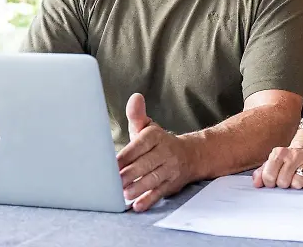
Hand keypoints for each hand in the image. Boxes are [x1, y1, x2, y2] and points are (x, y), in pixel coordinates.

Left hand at [116, 93, 195, 211]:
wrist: (191, 155)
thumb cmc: (159, 142)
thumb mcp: (148, 127)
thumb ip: (137, 115)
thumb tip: (135, 97)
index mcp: (155, 136)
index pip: (139, 145)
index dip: (126, 155)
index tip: (111, 164)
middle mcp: (165, 152)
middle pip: (146, 163)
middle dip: (130, 173)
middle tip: (114, 181)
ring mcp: (170, 169)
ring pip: (153, 178)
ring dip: (139, 187)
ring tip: (124, 194)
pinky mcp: (172, 184)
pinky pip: (160, 192)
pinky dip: (149, 199)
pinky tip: (138, 205)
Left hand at [253, 129, 302, 189]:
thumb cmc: (292, 157)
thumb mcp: (275, 159)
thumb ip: (263, 171)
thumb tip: (256, 183)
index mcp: (279, 153)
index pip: (268, 176)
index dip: (270, 183)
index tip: (274, 181)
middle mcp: (293, 156)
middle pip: (282, 182)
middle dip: (284, 184)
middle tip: (288, 178)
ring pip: (297, 184)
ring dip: (297, 185)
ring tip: (298, 177)